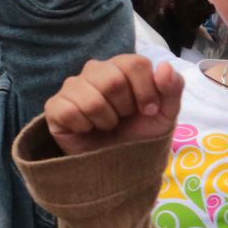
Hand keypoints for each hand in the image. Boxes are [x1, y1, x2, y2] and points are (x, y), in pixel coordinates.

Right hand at [44, 54, 183, 156]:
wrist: (117, 164)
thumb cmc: (139, 134)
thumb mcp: (166, 114)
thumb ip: (172, 87)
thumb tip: (163, 66)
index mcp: (121, 66)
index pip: (134, 64)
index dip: (145, 91)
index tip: (148, 111)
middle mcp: (94, 71)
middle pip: (112, 81)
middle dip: (124, 108)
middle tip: (122, 119)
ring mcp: (72, 87)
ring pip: (91, 100)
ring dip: (105, 121)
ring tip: (105, 126)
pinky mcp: (54, 106)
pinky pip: (68, 112)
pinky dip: (83, 127)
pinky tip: (86, 129)